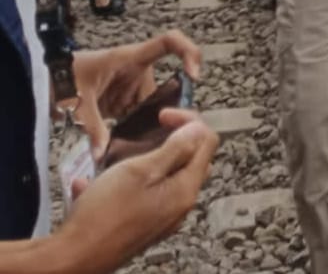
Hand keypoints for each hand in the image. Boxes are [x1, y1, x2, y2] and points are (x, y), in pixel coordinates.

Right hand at [55, 115, 217, 272]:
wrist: (74, 258)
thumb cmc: (104, 215)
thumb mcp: (139, 171)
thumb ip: (174, 149)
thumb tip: (197, 131)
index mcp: (185, 190)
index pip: (207, 143)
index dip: (190, 121)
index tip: (164, 116)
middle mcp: (179, 206)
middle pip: (190, 161)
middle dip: (173, 140)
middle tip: (149, 132)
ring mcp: (162, 219)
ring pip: (164, 178)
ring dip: (145, 162)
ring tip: (117, 158)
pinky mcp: (142, 227)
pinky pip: (140, 197)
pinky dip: (122, 185)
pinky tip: (91, 185)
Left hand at [69, 30, 203, 153]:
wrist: (39, 81)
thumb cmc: (59, 77)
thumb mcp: (77, 102)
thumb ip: (93, 128)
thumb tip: (102, 156)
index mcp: (129, 59)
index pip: (169, 42)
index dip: (189, 53)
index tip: (194, 76)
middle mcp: (135, 71)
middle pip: (163, 88)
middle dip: (162, 113)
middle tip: (154, 134)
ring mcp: (129, 86)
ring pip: (150, 107)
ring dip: (144, 124)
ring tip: (132, 142)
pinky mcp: (121, 99)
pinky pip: (136, 115)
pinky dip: (132, 129)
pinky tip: (125, 143)